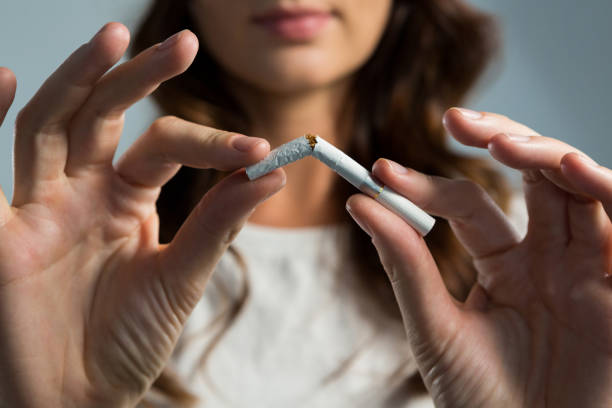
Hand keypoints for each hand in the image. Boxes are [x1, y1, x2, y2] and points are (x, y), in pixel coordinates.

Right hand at [0, 23, 283, 406]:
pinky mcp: (2, 234)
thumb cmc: (129, 340)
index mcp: (127, 199)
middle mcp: (83, 191)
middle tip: (183, 44)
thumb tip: (272, 170)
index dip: (209, 141)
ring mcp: (40, 206)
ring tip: (113, 36)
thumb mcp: (182, 276)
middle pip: (106, 115)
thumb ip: (218, 223)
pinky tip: (4, 78)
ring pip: (54, 125)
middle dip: (139, 76)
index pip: (165, 146)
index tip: (260, 147)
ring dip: (79, 79)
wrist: (80, 399)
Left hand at [346, 108, 611, 406]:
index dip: (427, 185)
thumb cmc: (479, 398)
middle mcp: (548, 256)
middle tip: (457, 120)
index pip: (469, 203)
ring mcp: (587, 267)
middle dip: (501, 137)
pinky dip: (605, 190)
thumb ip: (404, 263)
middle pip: (533, 174)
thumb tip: (359, 202)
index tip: (381, 173)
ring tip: (502, 143)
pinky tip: (571, 171)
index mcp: (504, 264)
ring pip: (579, 186)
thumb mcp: (434, 325)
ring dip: (547, 154)